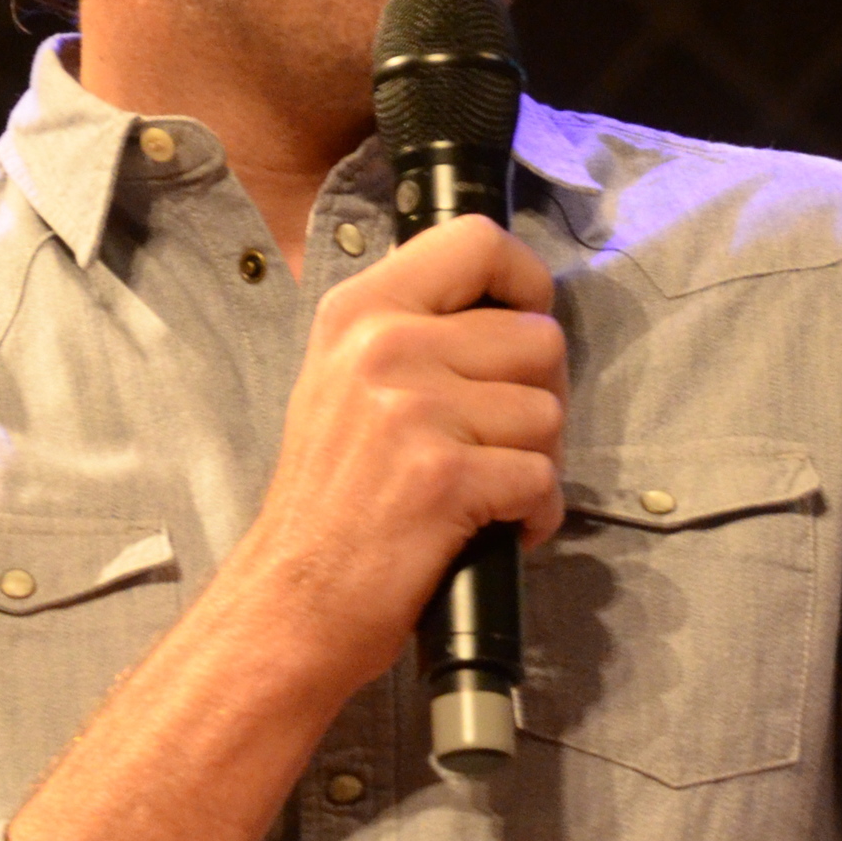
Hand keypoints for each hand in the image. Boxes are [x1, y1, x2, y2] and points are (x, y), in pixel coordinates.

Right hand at [231, 213, 564, 700]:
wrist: (291, 600)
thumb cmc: (330, 503)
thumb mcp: (345, 384)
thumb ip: (414, 333)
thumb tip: (514, 312)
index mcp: (360, 311)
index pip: (479, 240)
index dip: (528, 282)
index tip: (525, 324)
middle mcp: (384, 346)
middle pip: (538, 337)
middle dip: (540, 397)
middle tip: (500, 443)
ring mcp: (414, 410)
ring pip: (549, 413)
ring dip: (537, 464)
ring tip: (485, 493)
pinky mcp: (445, 477)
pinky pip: (543, 479)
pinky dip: (534, 516)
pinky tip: (491, 530)